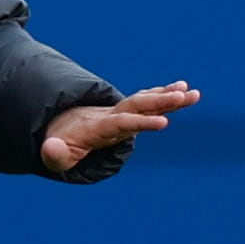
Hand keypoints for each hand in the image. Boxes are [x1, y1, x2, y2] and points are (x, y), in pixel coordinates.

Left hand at [42, 80, 200, 172]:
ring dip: (168, 96)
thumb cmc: (58, 142)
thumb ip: (53, 154)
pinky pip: (145, 101)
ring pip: (144, 101)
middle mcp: (110, 115)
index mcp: (97, 127)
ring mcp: (118, 112)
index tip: (165, 122)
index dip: (141, 122)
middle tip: (185, 96)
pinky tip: (184, 90)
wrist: (56, 124)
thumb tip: (51, 148)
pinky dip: (162, 94)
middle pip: (137, 106)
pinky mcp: (124, 112)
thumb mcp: (52, 154)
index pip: (121, 123)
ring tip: (193, 93)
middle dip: (160, 102)